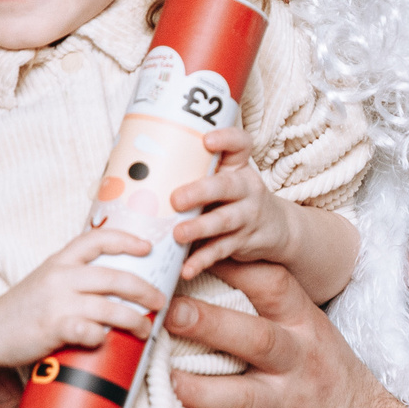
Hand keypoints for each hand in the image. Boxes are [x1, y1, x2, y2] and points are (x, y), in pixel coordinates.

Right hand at [0, 227, 165, 363]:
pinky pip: (89, 331)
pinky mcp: (53, 328)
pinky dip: (103, 336)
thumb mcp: (49, 280)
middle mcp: (61, 277)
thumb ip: (76, 275)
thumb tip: (118, 281)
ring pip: (110, 307)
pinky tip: (107, 340)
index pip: (98, 239)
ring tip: (145, 328)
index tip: (148, 248)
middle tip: (159, 300)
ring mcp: (57, 303)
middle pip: (115, 277)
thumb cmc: (25, 308)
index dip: (127, 240)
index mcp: (61, 261)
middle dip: (144, 290)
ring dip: (135, 319)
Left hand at [165, 260, 404, 407]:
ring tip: (161, 378)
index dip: (237, 267)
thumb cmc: (322, 376)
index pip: (275, 286)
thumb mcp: (309, 334)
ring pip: (239, 398)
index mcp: (305, 328)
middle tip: (169, 312)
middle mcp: (297, 364)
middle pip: (256, 340)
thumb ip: (267, 308)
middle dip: (211, 324)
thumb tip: (207, 269)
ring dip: (196, 389)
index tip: (198, 254)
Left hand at [170, 128, 299, 280]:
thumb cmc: (234, 198)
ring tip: (178, 234)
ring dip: (199, 227)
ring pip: (224, 220)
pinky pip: (220, 251)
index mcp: (238, 167)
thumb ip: (194, 172)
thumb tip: (133, 167)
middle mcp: (246, 188)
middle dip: (200, 192)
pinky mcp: (243, 241)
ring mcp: (247, 215)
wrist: (275, 228)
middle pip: (226, 186)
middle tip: (175, 199)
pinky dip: (202, 260)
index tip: (207, 141)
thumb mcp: (224, 179)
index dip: (226, 139)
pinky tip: (186, 268)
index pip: (240, 144)